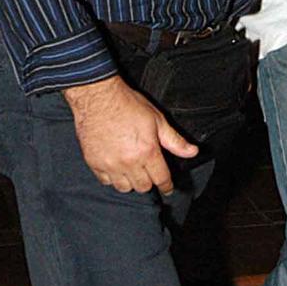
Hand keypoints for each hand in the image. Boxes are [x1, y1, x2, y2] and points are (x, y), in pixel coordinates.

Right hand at [63, 75, 197, 194]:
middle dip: (149, 181)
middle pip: (143, 187)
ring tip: (132, 171)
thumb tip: (192, 152)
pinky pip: (106, 181)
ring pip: (124, 187)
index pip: (161, 179)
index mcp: (147, 151)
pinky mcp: (94, 163)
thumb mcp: (157, 119)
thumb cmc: (128, 104)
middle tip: (148, 172)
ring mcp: (110, 164)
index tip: (167, 188)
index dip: (167, 185)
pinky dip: (112, 178)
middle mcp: (129, 162)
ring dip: (131, 182)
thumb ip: (175, 140)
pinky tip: (116, 167)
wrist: (98, 97)